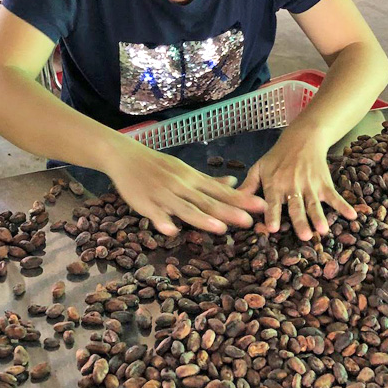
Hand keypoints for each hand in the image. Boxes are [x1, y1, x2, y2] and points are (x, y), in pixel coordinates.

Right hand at [105, 144, 265, 236]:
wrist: (126, 156)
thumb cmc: (158, 166)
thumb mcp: (185, 170)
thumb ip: (208, 180)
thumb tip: (233, 181)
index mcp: (192, 178)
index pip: (220, 191)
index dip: (240, 199)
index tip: (261, 205)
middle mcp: (181, 186)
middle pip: (207, 200)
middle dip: (228, 211)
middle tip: (249, 221)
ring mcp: (163, 194)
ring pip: (184, 208)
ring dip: (202, 219)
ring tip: (220, 229)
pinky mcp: (144, 203)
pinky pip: (155, 213)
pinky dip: (163, 221)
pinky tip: (171, 231)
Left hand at [239, 129, 356, 240]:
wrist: (303, 138)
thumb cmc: (278, 157)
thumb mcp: (259, 168)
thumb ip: (248, 186)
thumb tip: (233, 201)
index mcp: (275, 184)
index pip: (273, 202)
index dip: (272, 214)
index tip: (272, 228)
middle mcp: (292, 187)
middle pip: (296, 207)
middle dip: (300, 222)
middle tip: (304, 236)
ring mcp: (310, 185)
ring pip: (314, 204)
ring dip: (319, 217)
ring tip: (323, 230)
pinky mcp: (324, 183)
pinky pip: (334, 196)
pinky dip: (344, 206)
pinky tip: (353, 216)